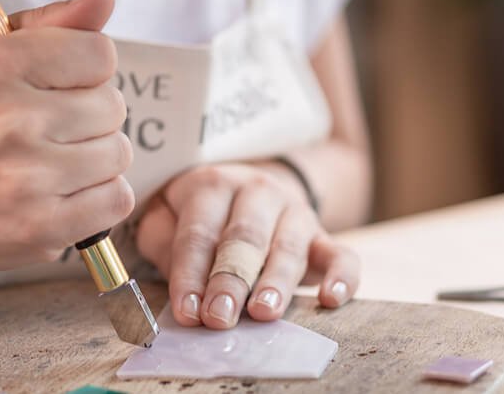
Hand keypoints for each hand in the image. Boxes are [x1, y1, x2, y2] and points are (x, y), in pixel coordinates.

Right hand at [0, 0, 133, 270]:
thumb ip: (53, 23)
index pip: (100, 53)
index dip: (86, 71)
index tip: (58, 87)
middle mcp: (9, 120)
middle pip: (114, 105)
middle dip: (90, 117)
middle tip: (50, 131)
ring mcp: (27, 178)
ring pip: (119, 153)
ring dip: (96, 159)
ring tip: (54, 163)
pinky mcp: (42, 226)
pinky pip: (118, 198)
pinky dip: (100, 198)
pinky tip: (63, 193)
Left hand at [135, 162, 359, 328]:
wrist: (250, 188)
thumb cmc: (200, 215)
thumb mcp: (168, 217)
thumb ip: (162, 246)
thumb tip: (173, 289)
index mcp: (213, 185)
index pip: (199, 233)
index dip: (190, 274)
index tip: (186, 312)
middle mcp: (257, 192)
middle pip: (244, 238)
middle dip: (230, 280)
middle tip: (219, 317)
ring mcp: (295, 213)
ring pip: (288, 247)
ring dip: (276, 282)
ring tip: (264, 312)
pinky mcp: (323, 236)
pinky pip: (341, 254)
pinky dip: (341, 277)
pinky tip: (330, 299)